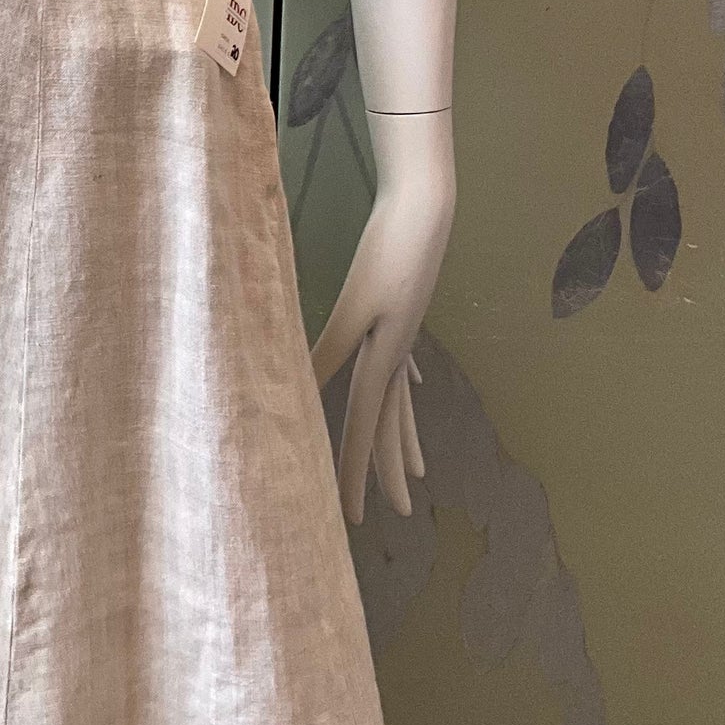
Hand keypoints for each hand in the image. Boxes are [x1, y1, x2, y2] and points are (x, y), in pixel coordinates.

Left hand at [306, 107, 454, 526]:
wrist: (424, 206)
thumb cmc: (386, 250)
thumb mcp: (353, 304)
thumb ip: (326, 349)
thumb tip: (299, 394)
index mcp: (382, 359)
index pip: (360, 429)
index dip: (352, 475)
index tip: (353, 519)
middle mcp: (397, 355)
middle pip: (388, 425)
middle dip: (385, 470)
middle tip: (397, 515)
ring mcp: (404, 335)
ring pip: (401, 400)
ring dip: (402, 438)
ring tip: (415, 473)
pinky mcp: (401, 313)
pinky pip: (403, 365)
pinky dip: (405, 386)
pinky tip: (413, 387)